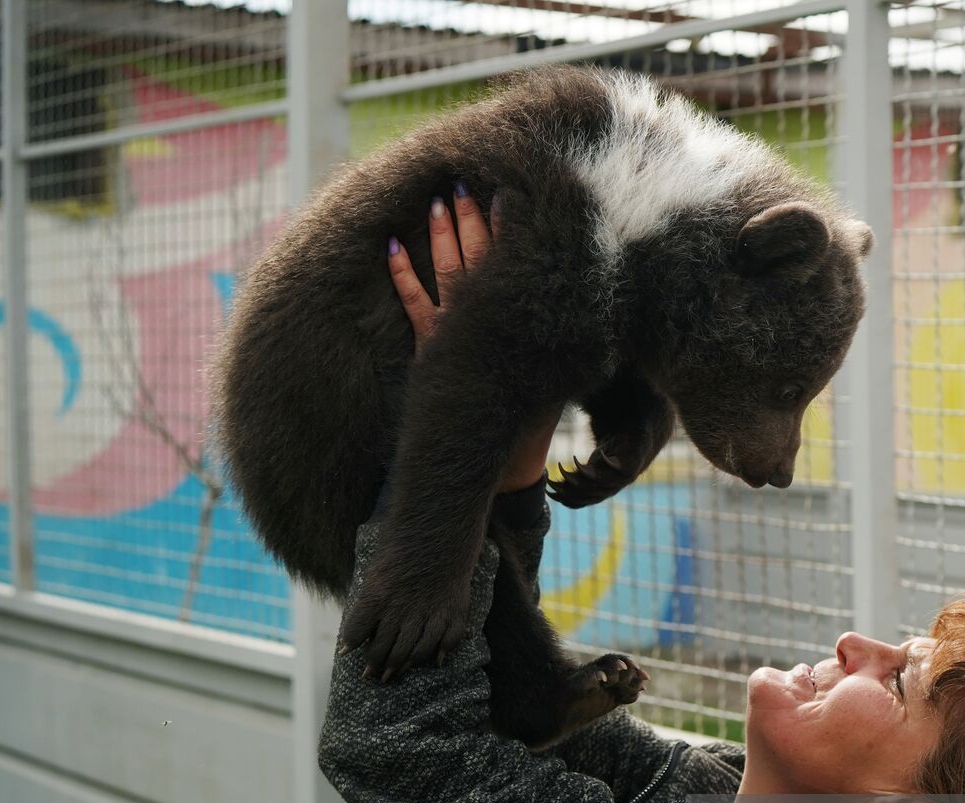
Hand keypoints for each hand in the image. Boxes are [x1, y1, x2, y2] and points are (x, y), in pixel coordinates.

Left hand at [388, 185, 560, 491]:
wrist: (505, 460)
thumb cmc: (534, 414)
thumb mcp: (556, 368)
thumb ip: (556, 330)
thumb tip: (574, 286)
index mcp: (524, 323)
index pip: (516, 262)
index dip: (510, 225)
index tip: (508, 191)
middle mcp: (491, 322)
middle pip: (480, 256)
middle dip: (472, 216)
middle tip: (466, 180)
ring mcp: (460, 333)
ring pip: (448, 271)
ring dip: (442, 233)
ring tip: (438, 199)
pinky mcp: (434, 350)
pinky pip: (412, 304)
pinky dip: (400, 274)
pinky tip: (391, 247)